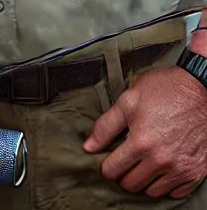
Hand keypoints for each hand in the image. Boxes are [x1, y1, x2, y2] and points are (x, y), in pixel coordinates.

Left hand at [84, 65, 206, 198]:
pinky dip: (166, 185)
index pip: (113, 170)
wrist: (200, 91)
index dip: (106, 167)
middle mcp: (161, 161)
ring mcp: (180, 169)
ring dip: (144, 182)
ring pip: (153, 192)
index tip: (107, 161)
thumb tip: (88, 147)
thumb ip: (106, 126)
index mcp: (141, 143)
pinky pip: (176, 193)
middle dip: (123, 175)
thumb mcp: (128, 101)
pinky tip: (161, 169)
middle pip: (132, 185)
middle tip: (124, 162)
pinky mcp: (196, 173)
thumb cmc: (163, 91)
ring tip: (141, 165)